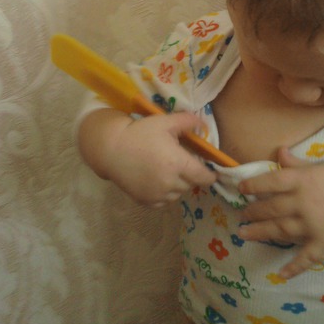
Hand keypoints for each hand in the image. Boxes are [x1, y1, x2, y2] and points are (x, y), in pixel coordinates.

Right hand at [79, 109, 216, 205]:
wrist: (112, 149)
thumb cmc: (140, 133)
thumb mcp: (164, 121)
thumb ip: (187, 121)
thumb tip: (203, 123)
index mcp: (178, 164)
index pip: (203, 177)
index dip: (209, 175)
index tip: (211, 172)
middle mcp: (170, 183)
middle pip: (191, 184)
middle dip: (191, 175)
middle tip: (182, 164)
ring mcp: (157, 194)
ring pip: (178, 194)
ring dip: (178, 185)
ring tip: (168, 171)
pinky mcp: (146, 201)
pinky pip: (164, 202)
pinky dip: (165, 194)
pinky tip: (158, 181)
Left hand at [237, 147, 323, 278]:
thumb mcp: (319, 167)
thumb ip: (296, 164)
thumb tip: (279, 151)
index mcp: (303, 181)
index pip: (272, 181)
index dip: (254, 185)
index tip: (241, 188)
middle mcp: (304, 202)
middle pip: (272, 208)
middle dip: (253, 212)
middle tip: (241, 215)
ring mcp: (313, 225)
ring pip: (280, 230)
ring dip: (260, 233)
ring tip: (243, 233)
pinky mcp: (323, 243)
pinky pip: (306, 257)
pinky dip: (293, 266)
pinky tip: (280, 273)